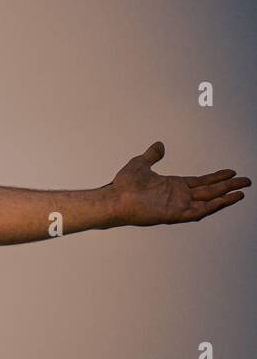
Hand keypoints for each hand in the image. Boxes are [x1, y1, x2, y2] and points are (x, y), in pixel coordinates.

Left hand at [111, 141, 249, 226]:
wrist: (114, 198)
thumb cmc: (123, 184)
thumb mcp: (140, 164)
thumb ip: (152, 155)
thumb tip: (159, 145)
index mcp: (173, 185)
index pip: (201, 182)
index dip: (217, 177)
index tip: (231, 172)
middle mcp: (179, 196)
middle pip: (210, 190)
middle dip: (228, 186)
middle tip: (247, 181)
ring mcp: (178, 205)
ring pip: (209, 201)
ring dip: (226, 196)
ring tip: (242, 191)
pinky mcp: (175, 214)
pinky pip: (199, 211)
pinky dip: (214, 206)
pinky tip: (226, 200)